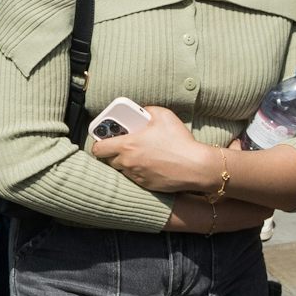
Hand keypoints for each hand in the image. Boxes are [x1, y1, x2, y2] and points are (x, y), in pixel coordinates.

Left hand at [90, 106, 220, 194]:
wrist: (197, 166)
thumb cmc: (180, 141)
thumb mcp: (163, 115)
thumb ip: (146, 110)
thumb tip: (140, 111)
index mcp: (127, 146)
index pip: (98, 148)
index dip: (99, 143)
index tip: (103, 139)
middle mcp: (128, 163)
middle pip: (108, 160)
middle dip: (112, 152)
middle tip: (122, 145)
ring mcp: (137, 176)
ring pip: (122, 170)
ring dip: (125, 162)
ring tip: (137, 154)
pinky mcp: (146, 185)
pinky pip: (135, 178)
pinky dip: (138, 171)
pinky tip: (150, 164)